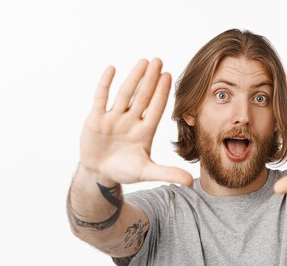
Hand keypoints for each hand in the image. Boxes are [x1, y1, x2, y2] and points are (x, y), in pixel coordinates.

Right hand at [79, 58, 193, 186]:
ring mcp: (113, 118)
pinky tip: (112, 69)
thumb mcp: (146, 172)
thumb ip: (167, 173)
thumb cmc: (124, 171)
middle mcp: (130, 120)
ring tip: (143, 62)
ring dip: (133, 78)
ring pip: (125, 94)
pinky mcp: (96, 119)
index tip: (169, 76)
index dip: (162, 93)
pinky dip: (105, 84)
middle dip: (150, 80)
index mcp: (144, 131)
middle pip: (142, 97)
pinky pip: (101, 98)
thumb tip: (191, 182)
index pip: (155, 108)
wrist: (99, 173)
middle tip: (159, 61)